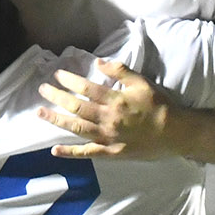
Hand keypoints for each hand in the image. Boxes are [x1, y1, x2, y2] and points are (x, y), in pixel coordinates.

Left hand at [38, 60, 172, 159]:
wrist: (175, 133)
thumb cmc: (159, 105)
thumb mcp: (142, 82)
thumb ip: (121, 71)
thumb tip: (99, 62)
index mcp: (115, 100)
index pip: (87, 88)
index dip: (70, 81)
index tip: (58, 75)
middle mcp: (108, 118)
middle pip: (76, 107)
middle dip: (57, 97)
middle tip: (42, 90)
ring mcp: (107, 137)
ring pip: (76, 128)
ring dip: (56, 120)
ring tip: (40, 112)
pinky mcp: (111, 152)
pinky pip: (87, 153)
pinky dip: (70, 153)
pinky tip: (54, 150)